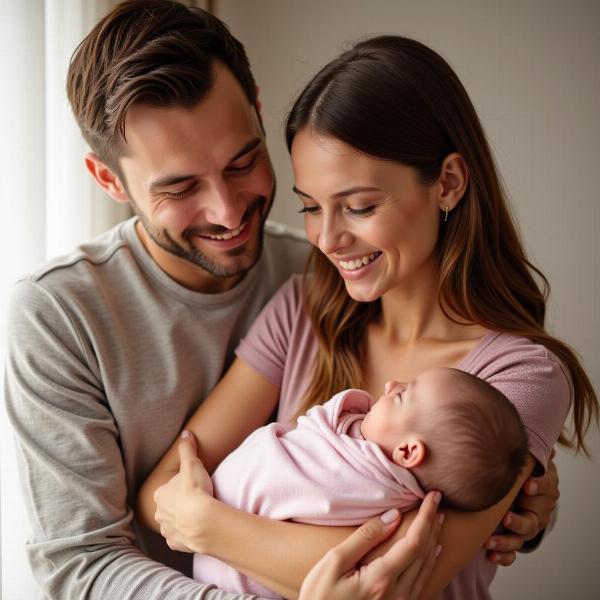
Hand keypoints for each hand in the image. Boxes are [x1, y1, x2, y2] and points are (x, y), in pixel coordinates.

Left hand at [154, 430, 213, 552]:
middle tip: (195, 500)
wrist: (202, 521)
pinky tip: (196, 530)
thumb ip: (187, 449)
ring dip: (181, 520)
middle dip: (179, 504)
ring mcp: (167, 529)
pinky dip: (186, 535)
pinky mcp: (176, 543)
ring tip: (197, 516)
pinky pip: (179, 538)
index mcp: (160, 494)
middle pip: (169, 506)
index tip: (192, 486)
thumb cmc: (195, 491)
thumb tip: (185, 433)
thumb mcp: (192, 464)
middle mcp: (159, 513)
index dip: (181, 486)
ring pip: (172, 523)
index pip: (169, 488)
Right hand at [299, 491, 443, 599]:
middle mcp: (398, 595)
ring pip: (427, 569)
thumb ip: (365, 538)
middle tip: (437, 501)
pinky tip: (431, 553)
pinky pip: (422, 583)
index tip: (433, 496)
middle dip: (433, 524)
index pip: (414, 542)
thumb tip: (393, 516)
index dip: (426, 516)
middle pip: (425, 554)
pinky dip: (429, 563)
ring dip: (433, 540)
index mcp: (382, 579)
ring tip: (437, 521)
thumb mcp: (333, 562)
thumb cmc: (320, 597)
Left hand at [485, 450, 558, 565]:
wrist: (522, 489)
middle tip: (506, 518)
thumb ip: (528, 449)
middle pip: (534, 518)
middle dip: (520, 520)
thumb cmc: (521, 471)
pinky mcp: (515, 539)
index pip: (546, 487)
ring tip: (489, 541)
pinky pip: (512, 553)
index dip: (539, 486)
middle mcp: (537, 510)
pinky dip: (503, 555)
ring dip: (506, 541)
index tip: (527, 485)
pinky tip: (490, 554)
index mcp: (542, 488)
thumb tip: (541, 438)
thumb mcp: (527, 458)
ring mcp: (526, 526)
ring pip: (521, 538)